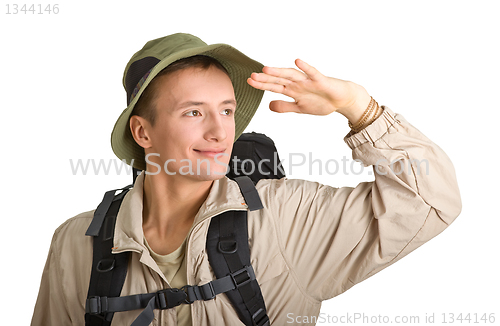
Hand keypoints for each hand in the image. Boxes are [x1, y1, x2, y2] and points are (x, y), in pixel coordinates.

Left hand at [247, 59, 370, 120]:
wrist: (341, 99)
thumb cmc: (321, 101)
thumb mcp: (300, 109)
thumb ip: (285, 107)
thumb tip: (269, 106)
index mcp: (293, 90)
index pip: (274, 86)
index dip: (262, 85)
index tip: (249, 81)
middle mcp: (298, 84)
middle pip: (279, 80)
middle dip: (266, 79)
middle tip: (252, 76)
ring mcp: (309, 81)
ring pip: (292, 75)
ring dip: (280, 72)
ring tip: (266, 69)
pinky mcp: (321, 81)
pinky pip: (313, 73)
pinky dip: (306, 68)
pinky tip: (298, 61)